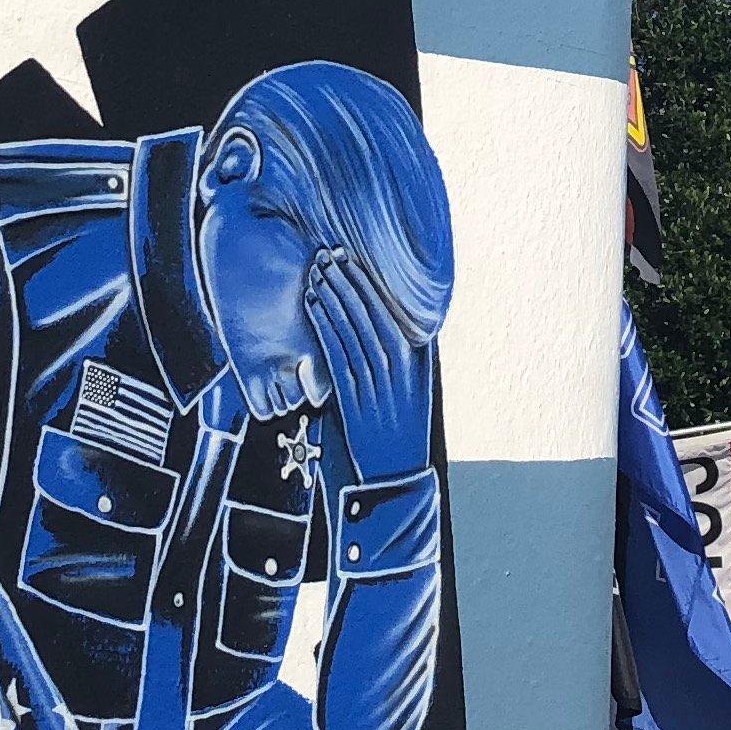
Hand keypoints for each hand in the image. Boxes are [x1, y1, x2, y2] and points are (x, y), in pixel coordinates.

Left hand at [306, 254, 433, 482]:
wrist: (395, 475)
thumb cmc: (406, 428)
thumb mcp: (419, 387)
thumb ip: (414, 355)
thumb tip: (406, 322)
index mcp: (412, 361)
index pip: (386, 311)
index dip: (365, 283)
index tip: (349, 258)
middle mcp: (393, 368)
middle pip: (366, 314)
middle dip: (345, 282)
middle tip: (326, 254)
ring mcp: (372, 383)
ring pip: (348, 329)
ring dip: (330, 297)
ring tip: (315, 272)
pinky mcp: (351, 398)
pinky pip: (335, 354)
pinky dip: (322, 326)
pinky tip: (311, 306)